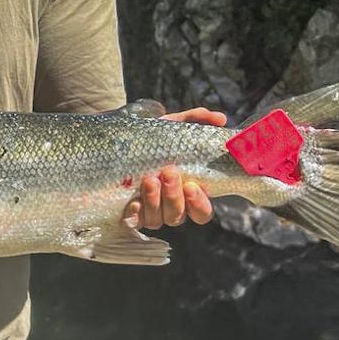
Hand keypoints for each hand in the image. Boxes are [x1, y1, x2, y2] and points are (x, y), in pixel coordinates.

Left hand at [123, 107, 225, 229]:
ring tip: (149, 179)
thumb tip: (220, 118)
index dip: (199, 205)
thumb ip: (196, 119)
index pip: (201, 213)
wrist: (118, 139)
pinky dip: (136, 212)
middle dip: (174, 197)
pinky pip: (135, 221)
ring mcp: (150, 211)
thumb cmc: (153, 136)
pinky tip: (134, 201)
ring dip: (154, 201)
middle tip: (168, 172)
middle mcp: (170, 206)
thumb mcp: (173, 125)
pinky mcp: (130, 212)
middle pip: (178, 216)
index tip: (192, 186)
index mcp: (187, 192)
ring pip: (157, 219)